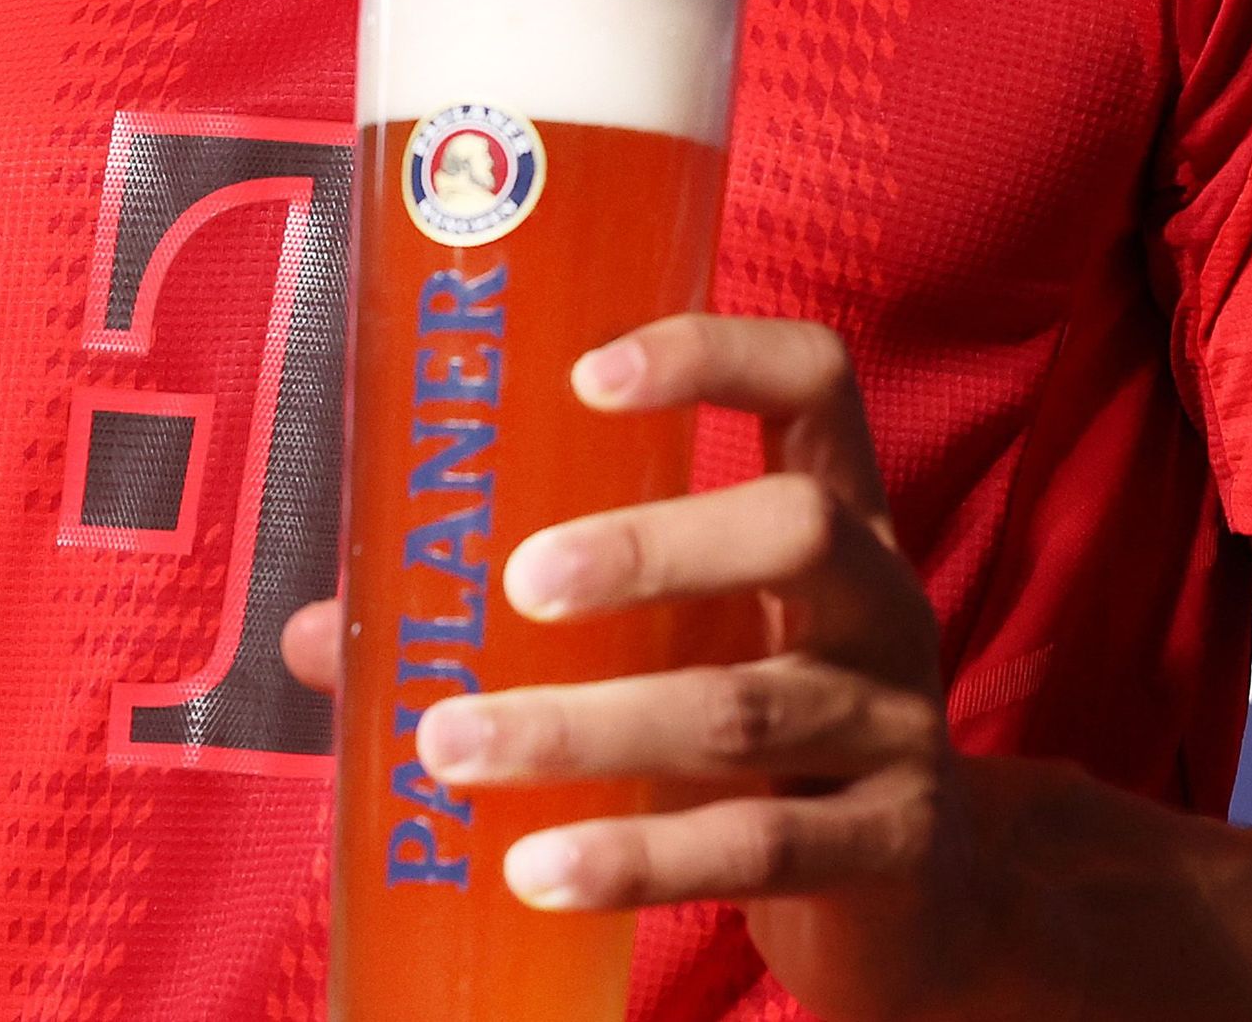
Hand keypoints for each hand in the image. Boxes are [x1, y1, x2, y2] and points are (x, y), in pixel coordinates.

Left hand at [278, 315, 984, 1015]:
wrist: (929, 894)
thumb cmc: (772, 740)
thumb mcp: (685, 653)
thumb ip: (531, 631)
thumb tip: (322, 635)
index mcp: (840, 520)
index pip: (817, 383)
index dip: (716, 355)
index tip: (587, 374)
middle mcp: (882, 602)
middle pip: (797, 530)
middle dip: (652, 547)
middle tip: (517, 583)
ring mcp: (896, 726)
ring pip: (744, 710)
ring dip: (585, 728)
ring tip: (453, 745)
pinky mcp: (889, 846)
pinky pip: (757, 845)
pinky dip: (638, 859)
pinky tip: (538, 868)